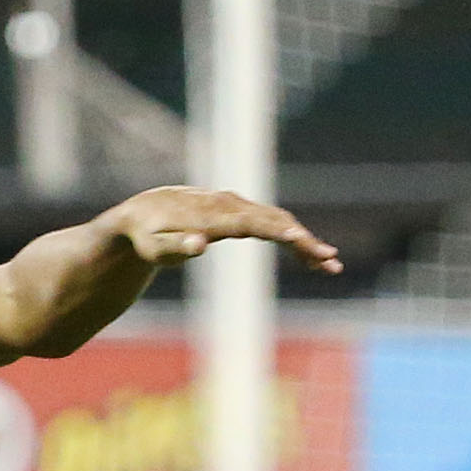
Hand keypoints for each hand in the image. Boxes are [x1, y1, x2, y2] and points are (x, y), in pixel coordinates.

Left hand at [113, 189, 343, 275]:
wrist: (140, 214)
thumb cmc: (146, 237)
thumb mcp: (154, 248)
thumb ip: (177, 246)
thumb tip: (200, 243)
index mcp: (210, 215)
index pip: (250, 222)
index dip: (276, 230)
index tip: (300, 238)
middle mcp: (227, 205)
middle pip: (273, 220)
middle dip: (303, 240)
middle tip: (330, 262)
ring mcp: (234, 205)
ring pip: (277, 219)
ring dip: (304, 240)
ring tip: (328, 264)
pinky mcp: (237, 210)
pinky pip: (270, 221)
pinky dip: (290, 236)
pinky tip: (307, 256)